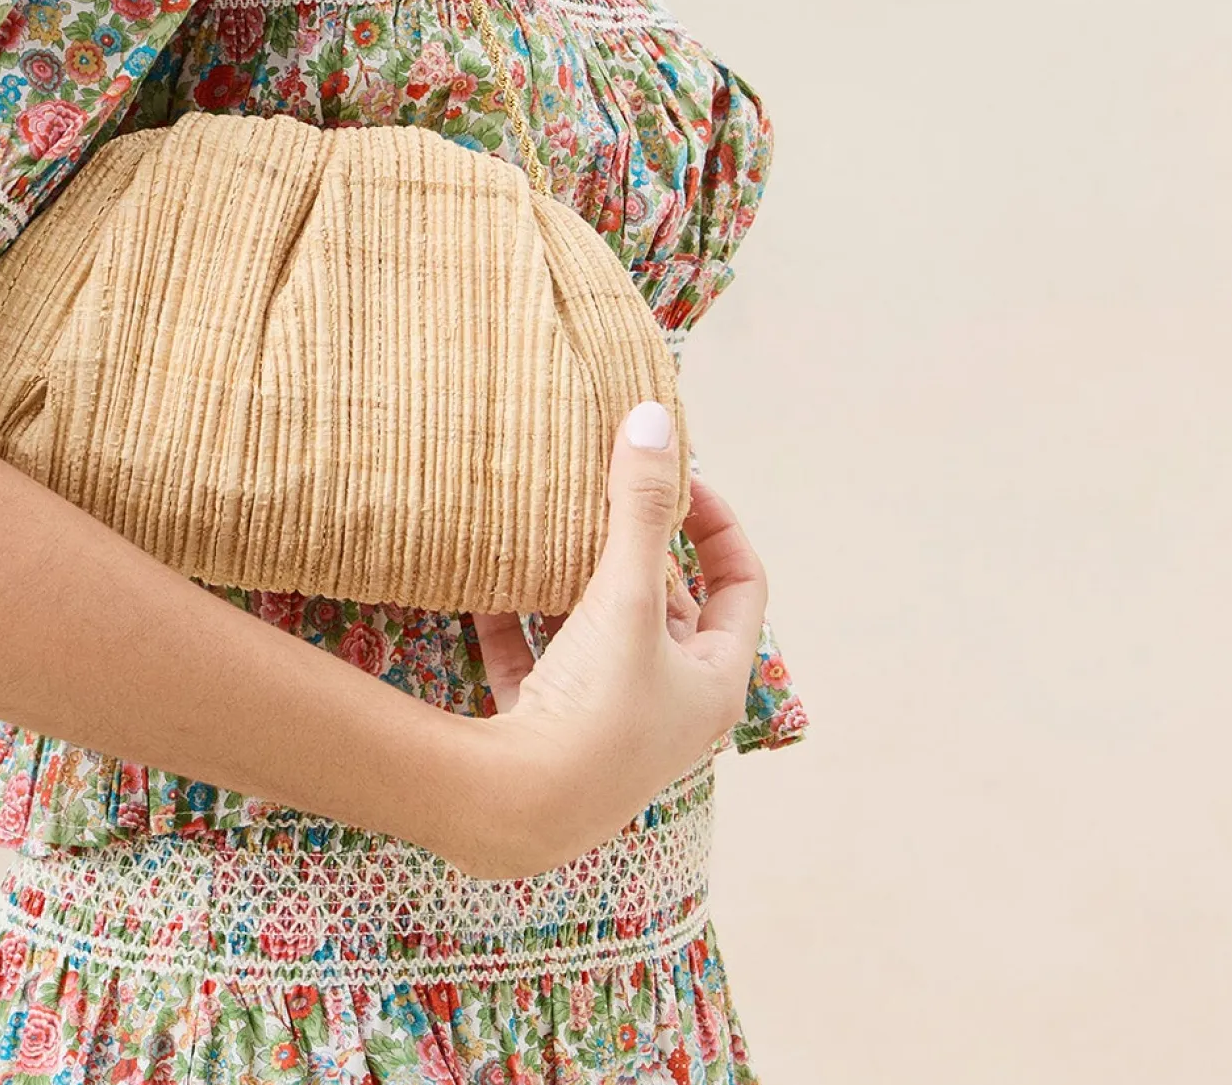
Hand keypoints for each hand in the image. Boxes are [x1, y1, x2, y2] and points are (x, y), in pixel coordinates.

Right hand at [445, 406, 765, 878]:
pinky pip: (536, 659)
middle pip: (671, 606)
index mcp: (713, 682)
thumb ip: (639, 507)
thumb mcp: (625, 596)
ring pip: (603, 632)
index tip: (673, 475)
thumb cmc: (595, 709)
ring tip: (553, 526)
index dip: (716, 522)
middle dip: (640, 547)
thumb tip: (655, 417)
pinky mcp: (545, 735)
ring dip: (580, 581)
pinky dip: (518, 618)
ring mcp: (607, 725)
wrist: (514, 814)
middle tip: (606, 492)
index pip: (742, 583)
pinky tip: (489, 580)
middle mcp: (670, 708)